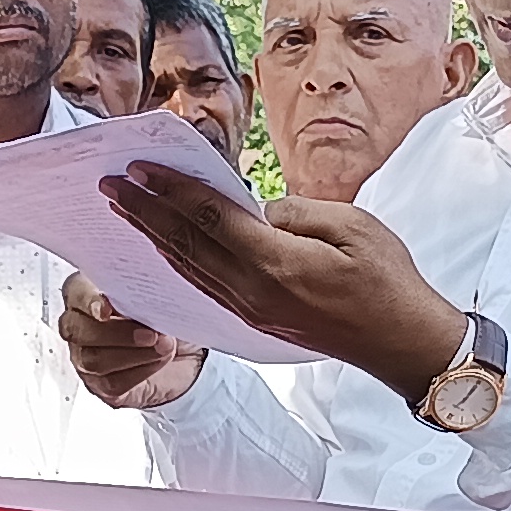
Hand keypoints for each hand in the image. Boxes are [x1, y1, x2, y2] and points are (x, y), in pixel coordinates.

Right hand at [57, 274, 206, 409]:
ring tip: (164, 346)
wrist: (188, 347)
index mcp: (88, 291)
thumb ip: (143, 289)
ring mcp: (85, 357)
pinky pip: (111, 383)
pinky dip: (141, 371)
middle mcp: (80, 324)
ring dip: (133, 353)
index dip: (88, 301)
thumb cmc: (167, 313)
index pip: (74, 292)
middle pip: (76, 330)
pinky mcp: (101, 385)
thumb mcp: (160, 293)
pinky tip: (159, 360)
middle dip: (116, 332)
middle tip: (151, 333)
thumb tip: (143, 296)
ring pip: (92, 359)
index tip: (108, 309)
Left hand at [100, 163, 467, 398]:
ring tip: (124, 211)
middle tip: (109, 185)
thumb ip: (296, 212)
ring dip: (153, 237)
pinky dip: (177, 262)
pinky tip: (163, 247)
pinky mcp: (254, 320)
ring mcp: (250, 311)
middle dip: (144, 212)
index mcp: (275, 264)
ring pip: (189, 268)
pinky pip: (203, 287)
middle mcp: (252, 291)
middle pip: (185, 244)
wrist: (401, 343)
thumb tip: (256, 209)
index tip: (140, 167)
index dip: (171, 190)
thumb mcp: (352, 227)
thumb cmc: (387, 280)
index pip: (209, 218)